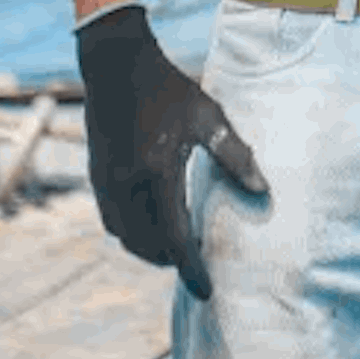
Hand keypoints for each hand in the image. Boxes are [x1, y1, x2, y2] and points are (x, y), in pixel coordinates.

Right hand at [75, 4, 267, 299]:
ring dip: (150, 249)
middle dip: (172, 261)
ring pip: (126, 238)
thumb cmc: (169, 88)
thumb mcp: (208, 116)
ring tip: (177, 246)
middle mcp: (127, 186)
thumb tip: (263, 191)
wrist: (116, 66)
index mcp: (157, 174)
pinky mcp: (96, 178)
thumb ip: (234, 156)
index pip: (175, 238)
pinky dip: (131, 233)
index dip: (191, 269)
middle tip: (197, 263)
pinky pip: (112, 222)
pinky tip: (151, 223)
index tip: (206, 292)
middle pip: (148, 246)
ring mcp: (106, 184)